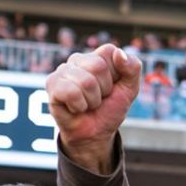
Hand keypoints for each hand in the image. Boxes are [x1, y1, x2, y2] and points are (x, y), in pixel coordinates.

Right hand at [45, 44, 140, 169]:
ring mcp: (63, 70)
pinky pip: (70, 91)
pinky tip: (76, 108)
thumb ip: (133, 68)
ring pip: (85, 81)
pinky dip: (79, 106)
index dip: (116, 74)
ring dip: (92, 100)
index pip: (109, 51)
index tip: (112, 87)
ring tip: (87, 104)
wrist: (95, 134)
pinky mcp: (52, 84)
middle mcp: (78, 59)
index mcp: (97, 56)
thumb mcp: (130, 89)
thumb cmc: (110, 109)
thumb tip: (120, 53)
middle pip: (98, 66)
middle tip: (99, 98)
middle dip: (104, 89)